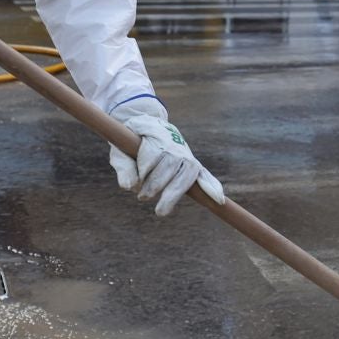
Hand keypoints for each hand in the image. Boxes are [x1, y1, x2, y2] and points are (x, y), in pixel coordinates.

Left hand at [108, 111, 225, 215]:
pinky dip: (212, 187)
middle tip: (142, 198)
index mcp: (156, 134)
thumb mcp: (120, 150)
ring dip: (174, 193)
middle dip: (157, 183)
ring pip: (186, 174)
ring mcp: (186, 155)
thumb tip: (129, 187)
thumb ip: (123, 167)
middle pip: (171, 164)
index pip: (154, 153)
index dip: (145, 169)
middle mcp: (175, 144)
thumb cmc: (133, 141)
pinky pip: (205, 176)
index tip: (135, 184)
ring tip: (161, 211)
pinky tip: (218, 199)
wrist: (151, 126)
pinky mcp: (193, 166)